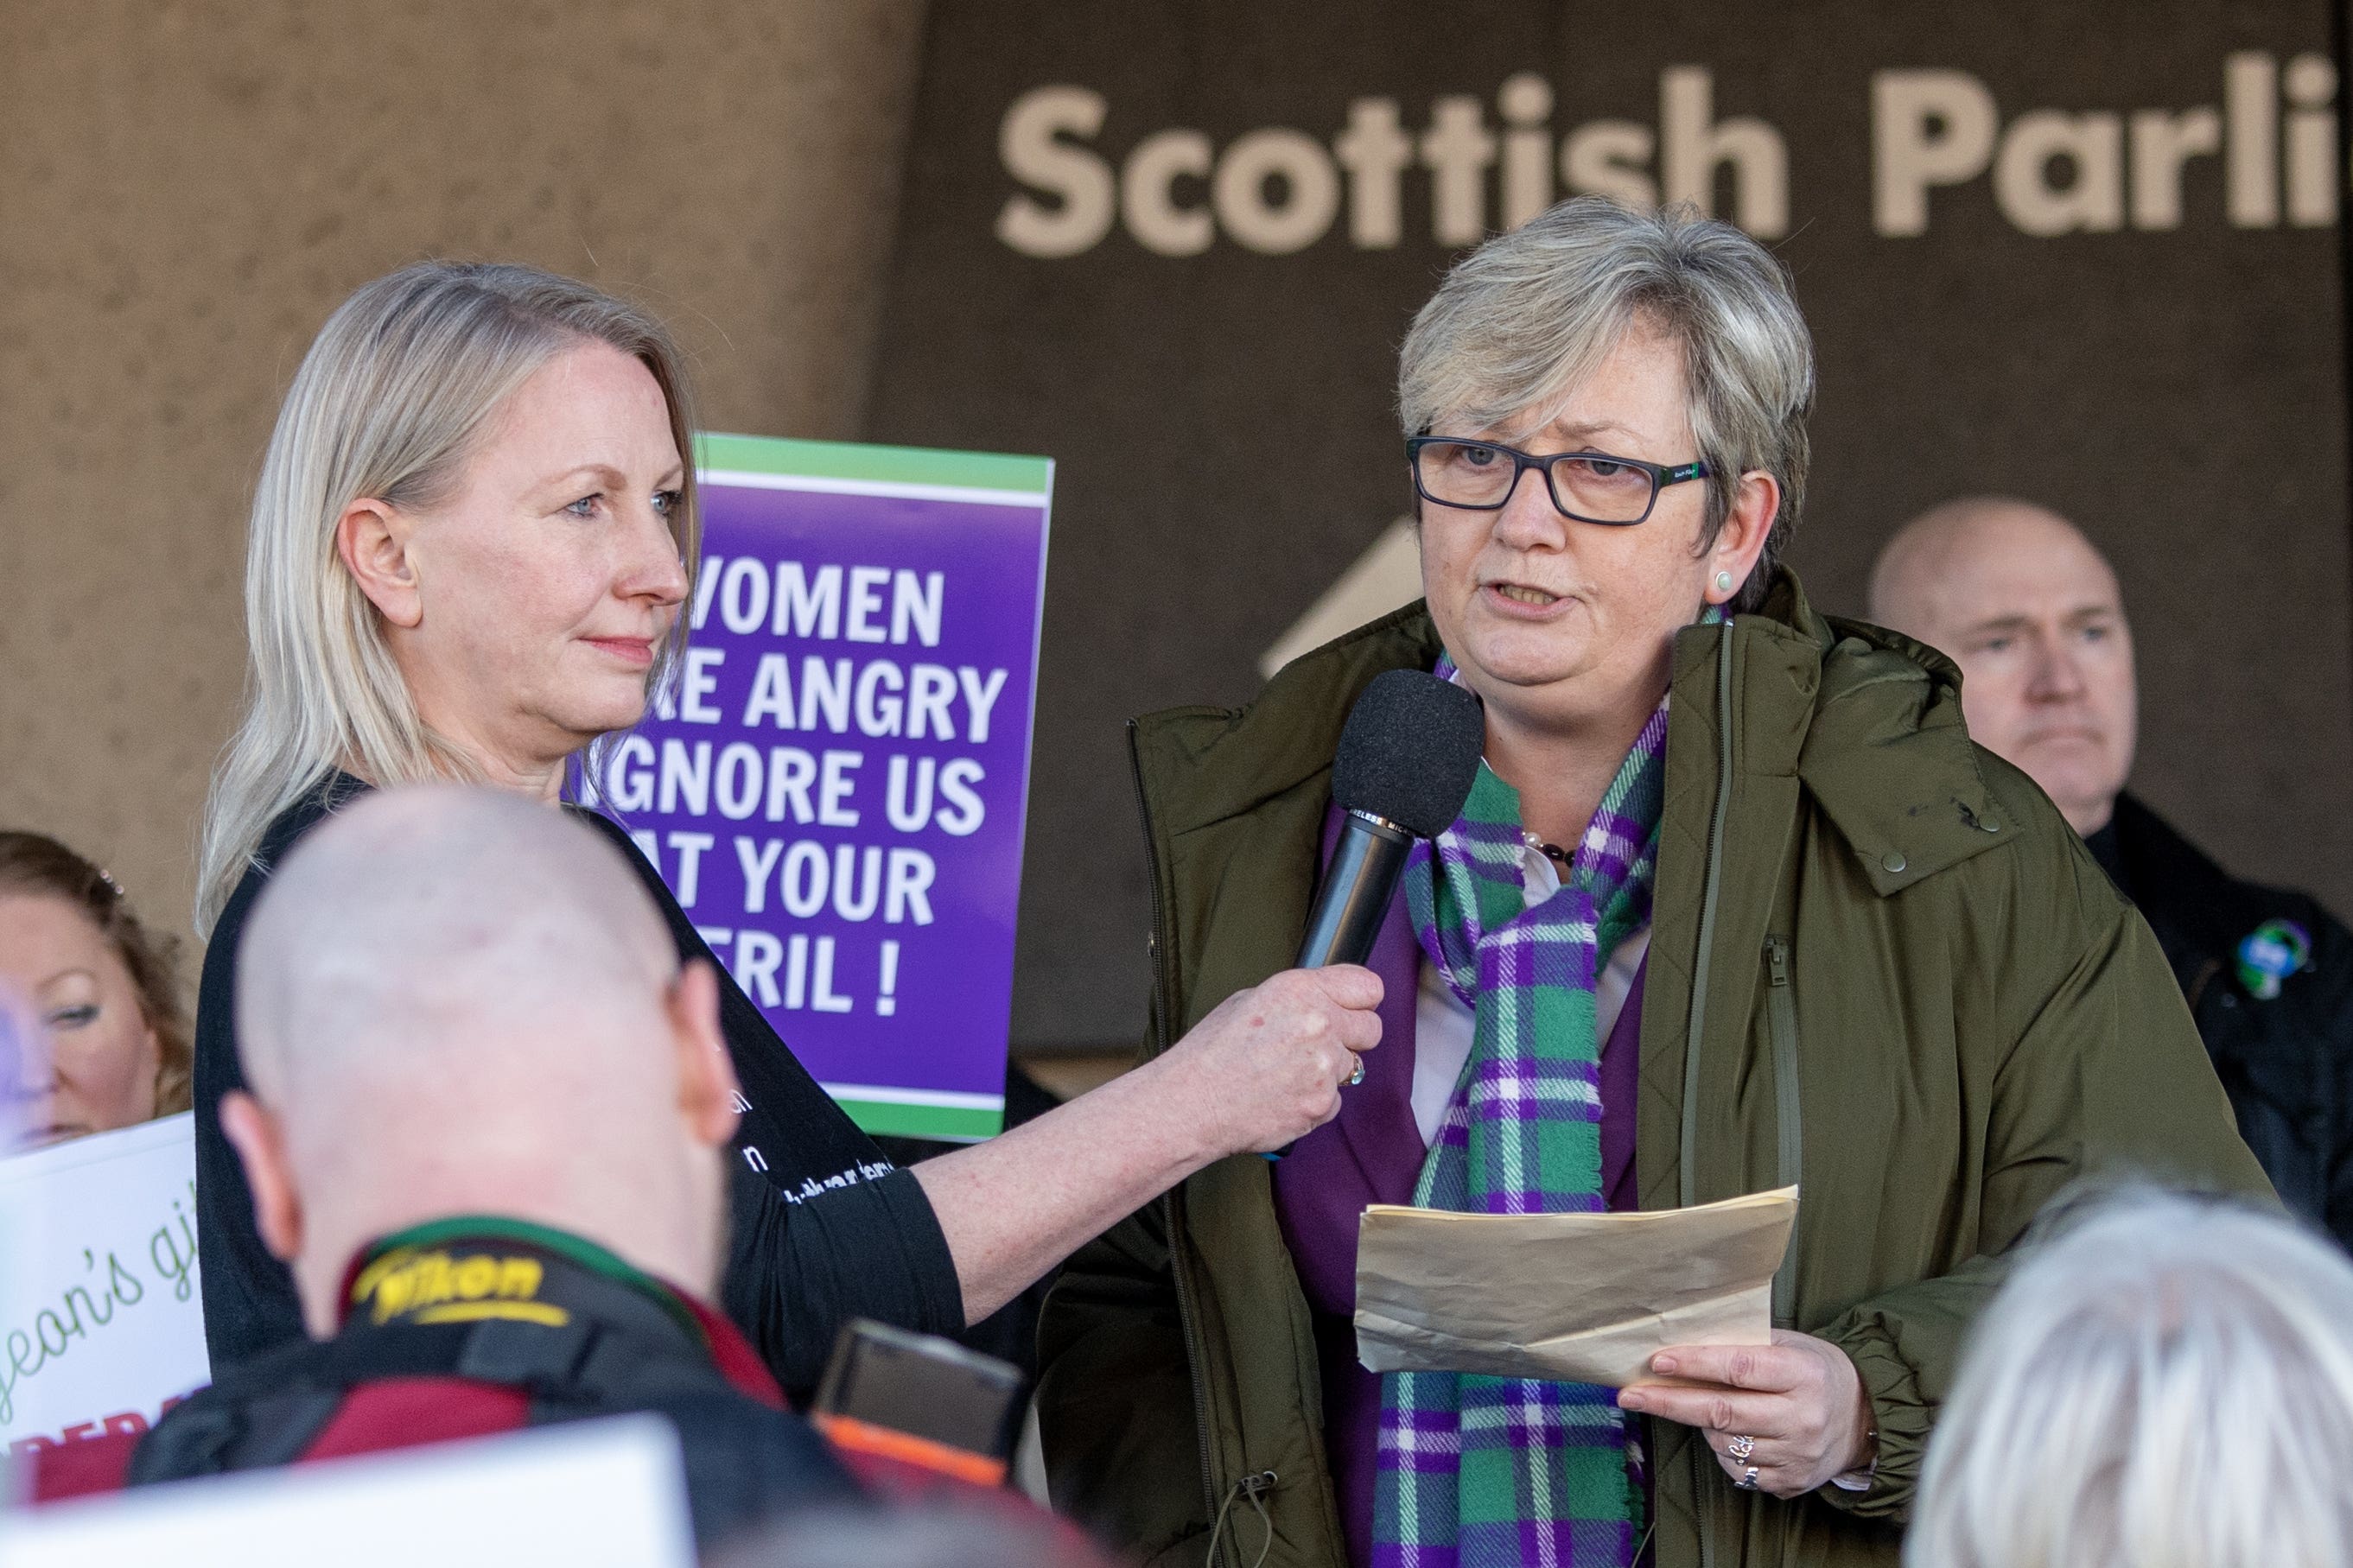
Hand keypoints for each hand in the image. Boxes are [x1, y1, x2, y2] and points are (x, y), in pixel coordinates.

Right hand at [1158, 967, 1381, 1155]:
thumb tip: (1324, 1004)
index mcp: (1300, 990)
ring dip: (1327, 1071)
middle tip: (1321, 1045)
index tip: (1354, 1008)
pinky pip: (1334, 1100)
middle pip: (1372, 1029)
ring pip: (1352, 1068)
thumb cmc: (1211, 1053)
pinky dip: (1314, 1101)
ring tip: (1286, 1075)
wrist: (1192, 1103)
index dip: (1360, 1000)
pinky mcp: (1322, 1105)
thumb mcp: (1249, 1001)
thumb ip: (1297, 1000)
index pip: (1368, 987)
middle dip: (1352, 1037)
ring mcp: (1324, 1068)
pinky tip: (1282, 1097)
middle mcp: (1319, 1024)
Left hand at [1615, 1331, 1873, 1497]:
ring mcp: (1797, 1456)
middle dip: (1670, 1403)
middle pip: (1722, 1412)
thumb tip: (1683, 1344)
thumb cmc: (1816, 1372)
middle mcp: (1802, 1418)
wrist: (1865, 1420)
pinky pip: (1737, 1470)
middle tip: (1630, 1395)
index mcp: (1803, 1374)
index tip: (1657, 1362)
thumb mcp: (1790, 1345)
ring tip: (1699, 1406)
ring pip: (1724, 1443)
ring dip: (1700, 1425)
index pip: (1739, 1368)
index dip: (1695, 1364)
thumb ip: (1745, 1346)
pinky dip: (1721, 1451)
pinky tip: (1728, 1434)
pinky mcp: (1791, 1483)